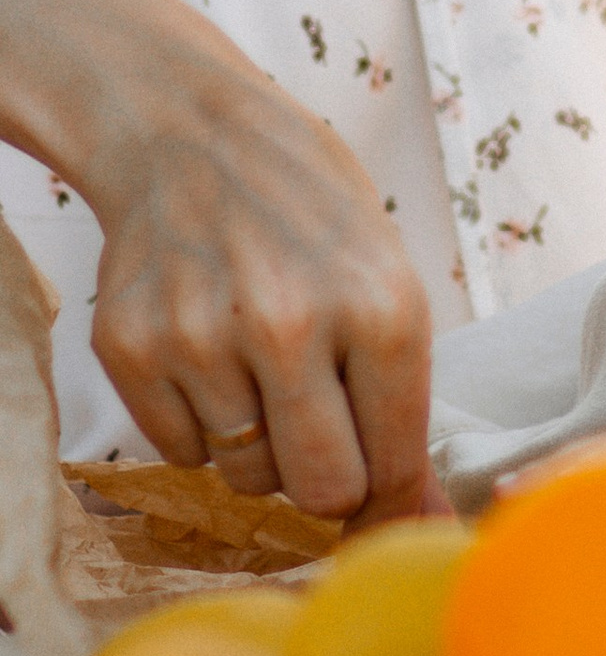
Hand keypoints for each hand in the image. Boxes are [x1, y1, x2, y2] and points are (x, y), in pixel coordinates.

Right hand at [0, 0, 441, 525]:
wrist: (189, 134)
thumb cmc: (309, 208)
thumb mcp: (385, 278)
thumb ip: (403, 403)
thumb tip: (423, 522)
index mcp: (381, 305)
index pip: (393, 464)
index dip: (391, 490)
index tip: (382, 487)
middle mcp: (292, 325)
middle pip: (321, 490)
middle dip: (328, 479)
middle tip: (321, 429)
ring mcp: (203, 339)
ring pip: (247, 479)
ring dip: (261, 446)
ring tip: (262, 368)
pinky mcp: (132, 350)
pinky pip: (180, 454)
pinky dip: (200, 424)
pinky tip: (210, 354)